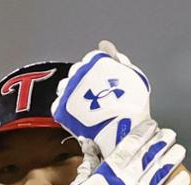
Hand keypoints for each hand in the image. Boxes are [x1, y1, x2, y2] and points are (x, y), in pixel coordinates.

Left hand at [51, 40, 150, 158]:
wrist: (124, 132)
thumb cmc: (132, 107)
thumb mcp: (132, 76)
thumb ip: (118, 58)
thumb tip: (105, 45)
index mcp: (95, 61)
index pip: (90, 59)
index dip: (97, 72)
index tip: (104, 83)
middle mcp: (79, 72)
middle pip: (77, 72)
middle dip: (85, 82)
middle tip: (97, 97)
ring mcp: (69, 91)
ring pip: (66, 86)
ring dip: (74, 94)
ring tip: (88, 107)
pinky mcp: (61, 109)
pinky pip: (58, 105)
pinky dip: (66, 109)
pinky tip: (78, 116)